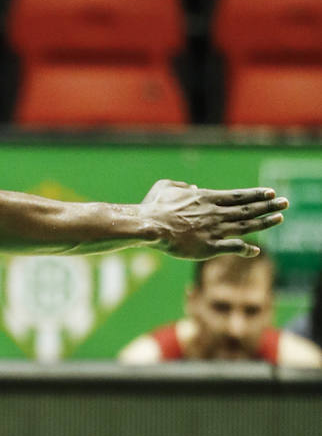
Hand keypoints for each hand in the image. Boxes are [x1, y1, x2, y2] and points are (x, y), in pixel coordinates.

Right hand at [140, 180, 286, 258]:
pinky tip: (257, 250)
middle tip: (285, 202)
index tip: (271, 192)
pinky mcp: (209, 247)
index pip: (238, 196)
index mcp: (206, 198)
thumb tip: (194, 188)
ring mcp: (214, 230)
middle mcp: (215, 213)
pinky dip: (245, 248)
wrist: (150, 225)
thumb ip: (181, 186)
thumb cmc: (153, 206)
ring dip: (265, 223)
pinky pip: (232, 247)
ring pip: (246, 226)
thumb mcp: (165, 186)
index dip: (256, 194)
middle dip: (268, 205)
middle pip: (248, 209)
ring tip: (280, 218)